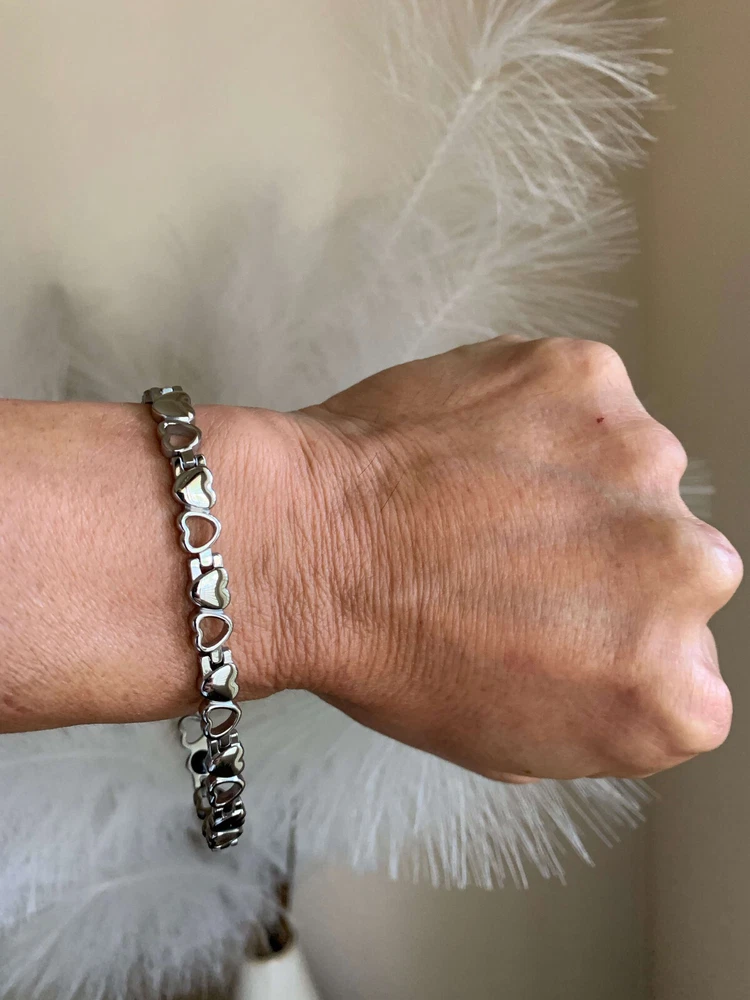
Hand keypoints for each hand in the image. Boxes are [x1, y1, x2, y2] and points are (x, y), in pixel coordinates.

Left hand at [278, 336, 742, 779]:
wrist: (308, 544)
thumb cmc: (388, 652)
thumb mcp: (508, 743)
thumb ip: (598, 710)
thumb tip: (615, 659)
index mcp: (672, 695)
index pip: (684, 664)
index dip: (611, 640)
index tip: (558, 624)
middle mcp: (686, 573)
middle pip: (674, 563)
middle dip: (608, 562)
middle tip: (515, 557)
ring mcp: (643, 463)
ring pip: (634, 473)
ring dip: (578, 482)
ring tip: (482, 497)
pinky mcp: (591, 379)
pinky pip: (585, 401)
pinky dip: (542, 416)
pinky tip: (475, 446)